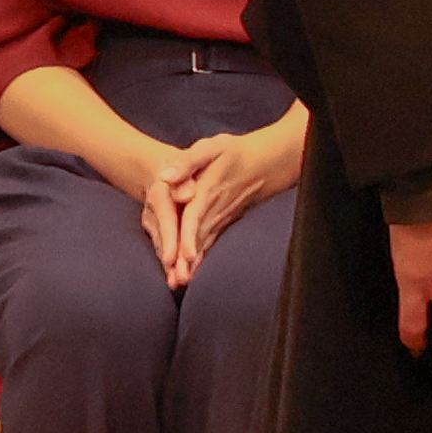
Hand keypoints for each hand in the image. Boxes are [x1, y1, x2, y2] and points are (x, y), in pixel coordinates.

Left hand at [143, 108, 309, 287]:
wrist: (266, 162)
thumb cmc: (234, 153)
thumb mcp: (210, 148)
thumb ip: (187, 162)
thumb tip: (165, 176)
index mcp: (208, 190)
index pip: (195, 216)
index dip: (189, 236)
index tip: (184, 256)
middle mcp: (215, 209)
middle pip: (198, 237)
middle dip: (187, 260)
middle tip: (177, 281)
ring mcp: (221, 218)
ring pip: (205, 244)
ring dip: (194, 264)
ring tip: (180, 284)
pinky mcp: (224, 223)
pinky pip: (211, 244)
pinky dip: (202, 260)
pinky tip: (192, 274)